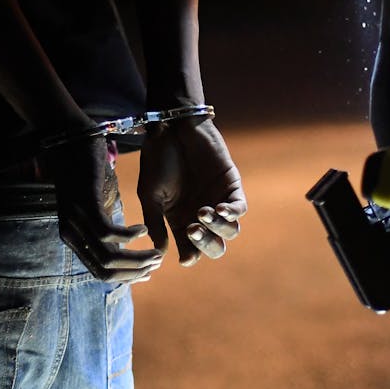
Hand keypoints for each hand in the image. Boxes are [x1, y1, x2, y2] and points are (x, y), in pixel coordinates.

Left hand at [41, 135, 164, 282]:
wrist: (69, 139)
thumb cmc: (86, 171)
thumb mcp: (95, 207)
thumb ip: (104, 228)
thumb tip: (123, 245)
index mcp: (74, 239)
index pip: (99, 273)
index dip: (126, 278)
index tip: (148, 274)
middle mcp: (71, 234)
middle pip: (105, 270)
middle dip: (135, 272)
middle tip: (157, 263)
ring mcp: (76, 220)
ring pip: (108, 255)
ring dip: (136, 258)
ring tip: (155, 251)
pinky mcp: (85, 205)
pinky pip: (108, 232)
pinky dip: (129, 235)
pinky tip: (143, 228)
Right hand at [138, 117, 246, 265]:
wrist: (172, 129)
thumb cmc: (157, 160)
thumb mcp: (150, 195)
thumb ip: (155, 223)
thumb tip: (160, 252)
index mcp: (181, 221)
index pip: (192, 249)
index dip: (191, 256)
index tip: (185, 259)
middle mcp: (201, 215)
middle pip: (215, 246)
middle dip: (207, 245)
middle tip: (192, 231)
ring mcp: (218, 201)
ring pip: (230, 230)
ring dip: (217, 227)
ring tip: (202, 213)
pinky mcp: (231, 186)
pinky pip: (240, 208)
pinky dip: (232, 213)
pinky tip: (219, 208)